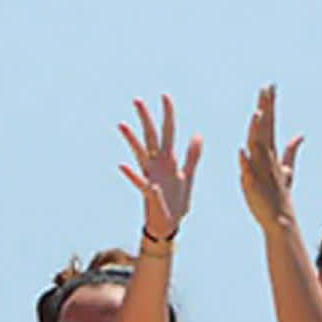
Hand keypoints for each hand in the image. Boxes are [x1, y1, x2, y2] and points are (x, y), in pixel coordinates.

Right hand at [118, 95, 202, 240]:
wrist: (169, 224)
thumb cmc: (177, 201)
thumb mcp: (188, 176)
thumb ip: (193, 156)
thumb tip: (198, 135)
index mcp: (170, 160)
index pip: (169, 132)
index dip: (168, 114)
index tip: (165, 96)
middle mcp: (158, 165)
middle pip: (151, 137)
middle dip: (146, 118)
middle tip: (137, 100)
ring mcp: (150, 176)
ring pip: (140, 154)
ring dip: (132, 140)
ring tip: (122, 125)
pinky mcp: (148, 193)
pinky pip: (139, 182)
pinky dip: (132, 174)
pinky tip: (123, 166)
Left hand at [237, 85, 302, 229]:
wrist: (279, 220)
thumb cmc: (278, 194)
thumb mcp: (286, 170)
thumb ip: (291, 152)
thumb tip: (300, 135)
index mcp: (271, 153)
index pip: (270, 124)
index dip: (270, 106)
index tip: (269, 86)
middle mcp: (267, 159)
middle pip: (266, 129)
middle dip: (266, 109)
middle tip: (266, 89)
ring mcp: (262, 171)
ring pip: (259, 148)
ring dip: (257, 131)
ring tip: (256, 114)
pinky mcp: (254, 186)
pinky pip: (249, 173)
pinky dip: (246, 163)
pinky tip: (241, 152)